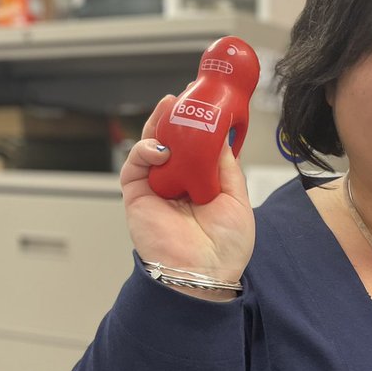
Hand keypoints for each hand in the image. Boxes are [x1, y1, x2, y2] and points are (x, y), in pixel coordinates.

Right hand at [119, 94, 254, 284]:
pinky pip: (134, 167)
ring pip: (149, 148)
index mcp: (201, 185)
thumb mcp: (237, 199)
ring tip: (168, 108)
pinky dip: (144, 151)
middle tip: (181, 97)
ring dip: (156, 126)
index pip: (195, 147)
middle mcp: (177, 184)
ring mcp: (156, 190)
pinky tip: (159, 148)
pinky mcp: (138, 198)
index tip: (204, 104)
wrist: (207, 274)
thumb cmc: (226, 248)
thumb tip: (222, 135)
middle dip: (173, 118)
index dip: (196, 125)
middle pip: (170, 142)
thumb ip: (227, 166)